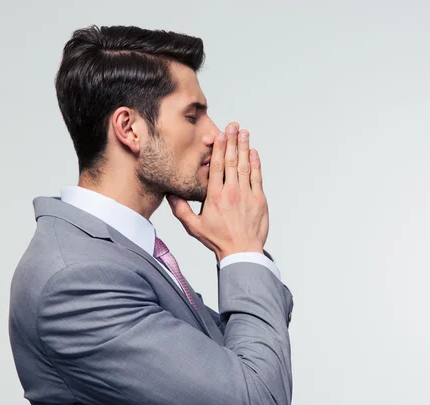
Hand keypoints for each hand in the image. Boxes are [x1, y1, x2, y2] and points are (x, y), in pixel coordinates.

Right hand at [167, 122, 268, 261]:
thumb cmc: (218, 240)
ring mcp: (247, 195)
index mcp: (215, 196)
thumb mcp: (194, 226)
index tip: (219, 134)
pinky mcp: (259, 200)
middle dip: (232, 141)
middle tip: (233, 126)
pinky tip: (253, 152)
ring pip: (245, 166)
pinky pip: (257, 177)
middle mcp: (231, 192)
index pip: (217, 166)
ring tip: (243, 133)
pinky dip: (256, 164)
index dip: (219, 148)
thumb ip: (181, 209)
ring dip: (244, 148)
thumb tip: (170, 195)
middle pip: (232, 161)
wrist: (242, 252)